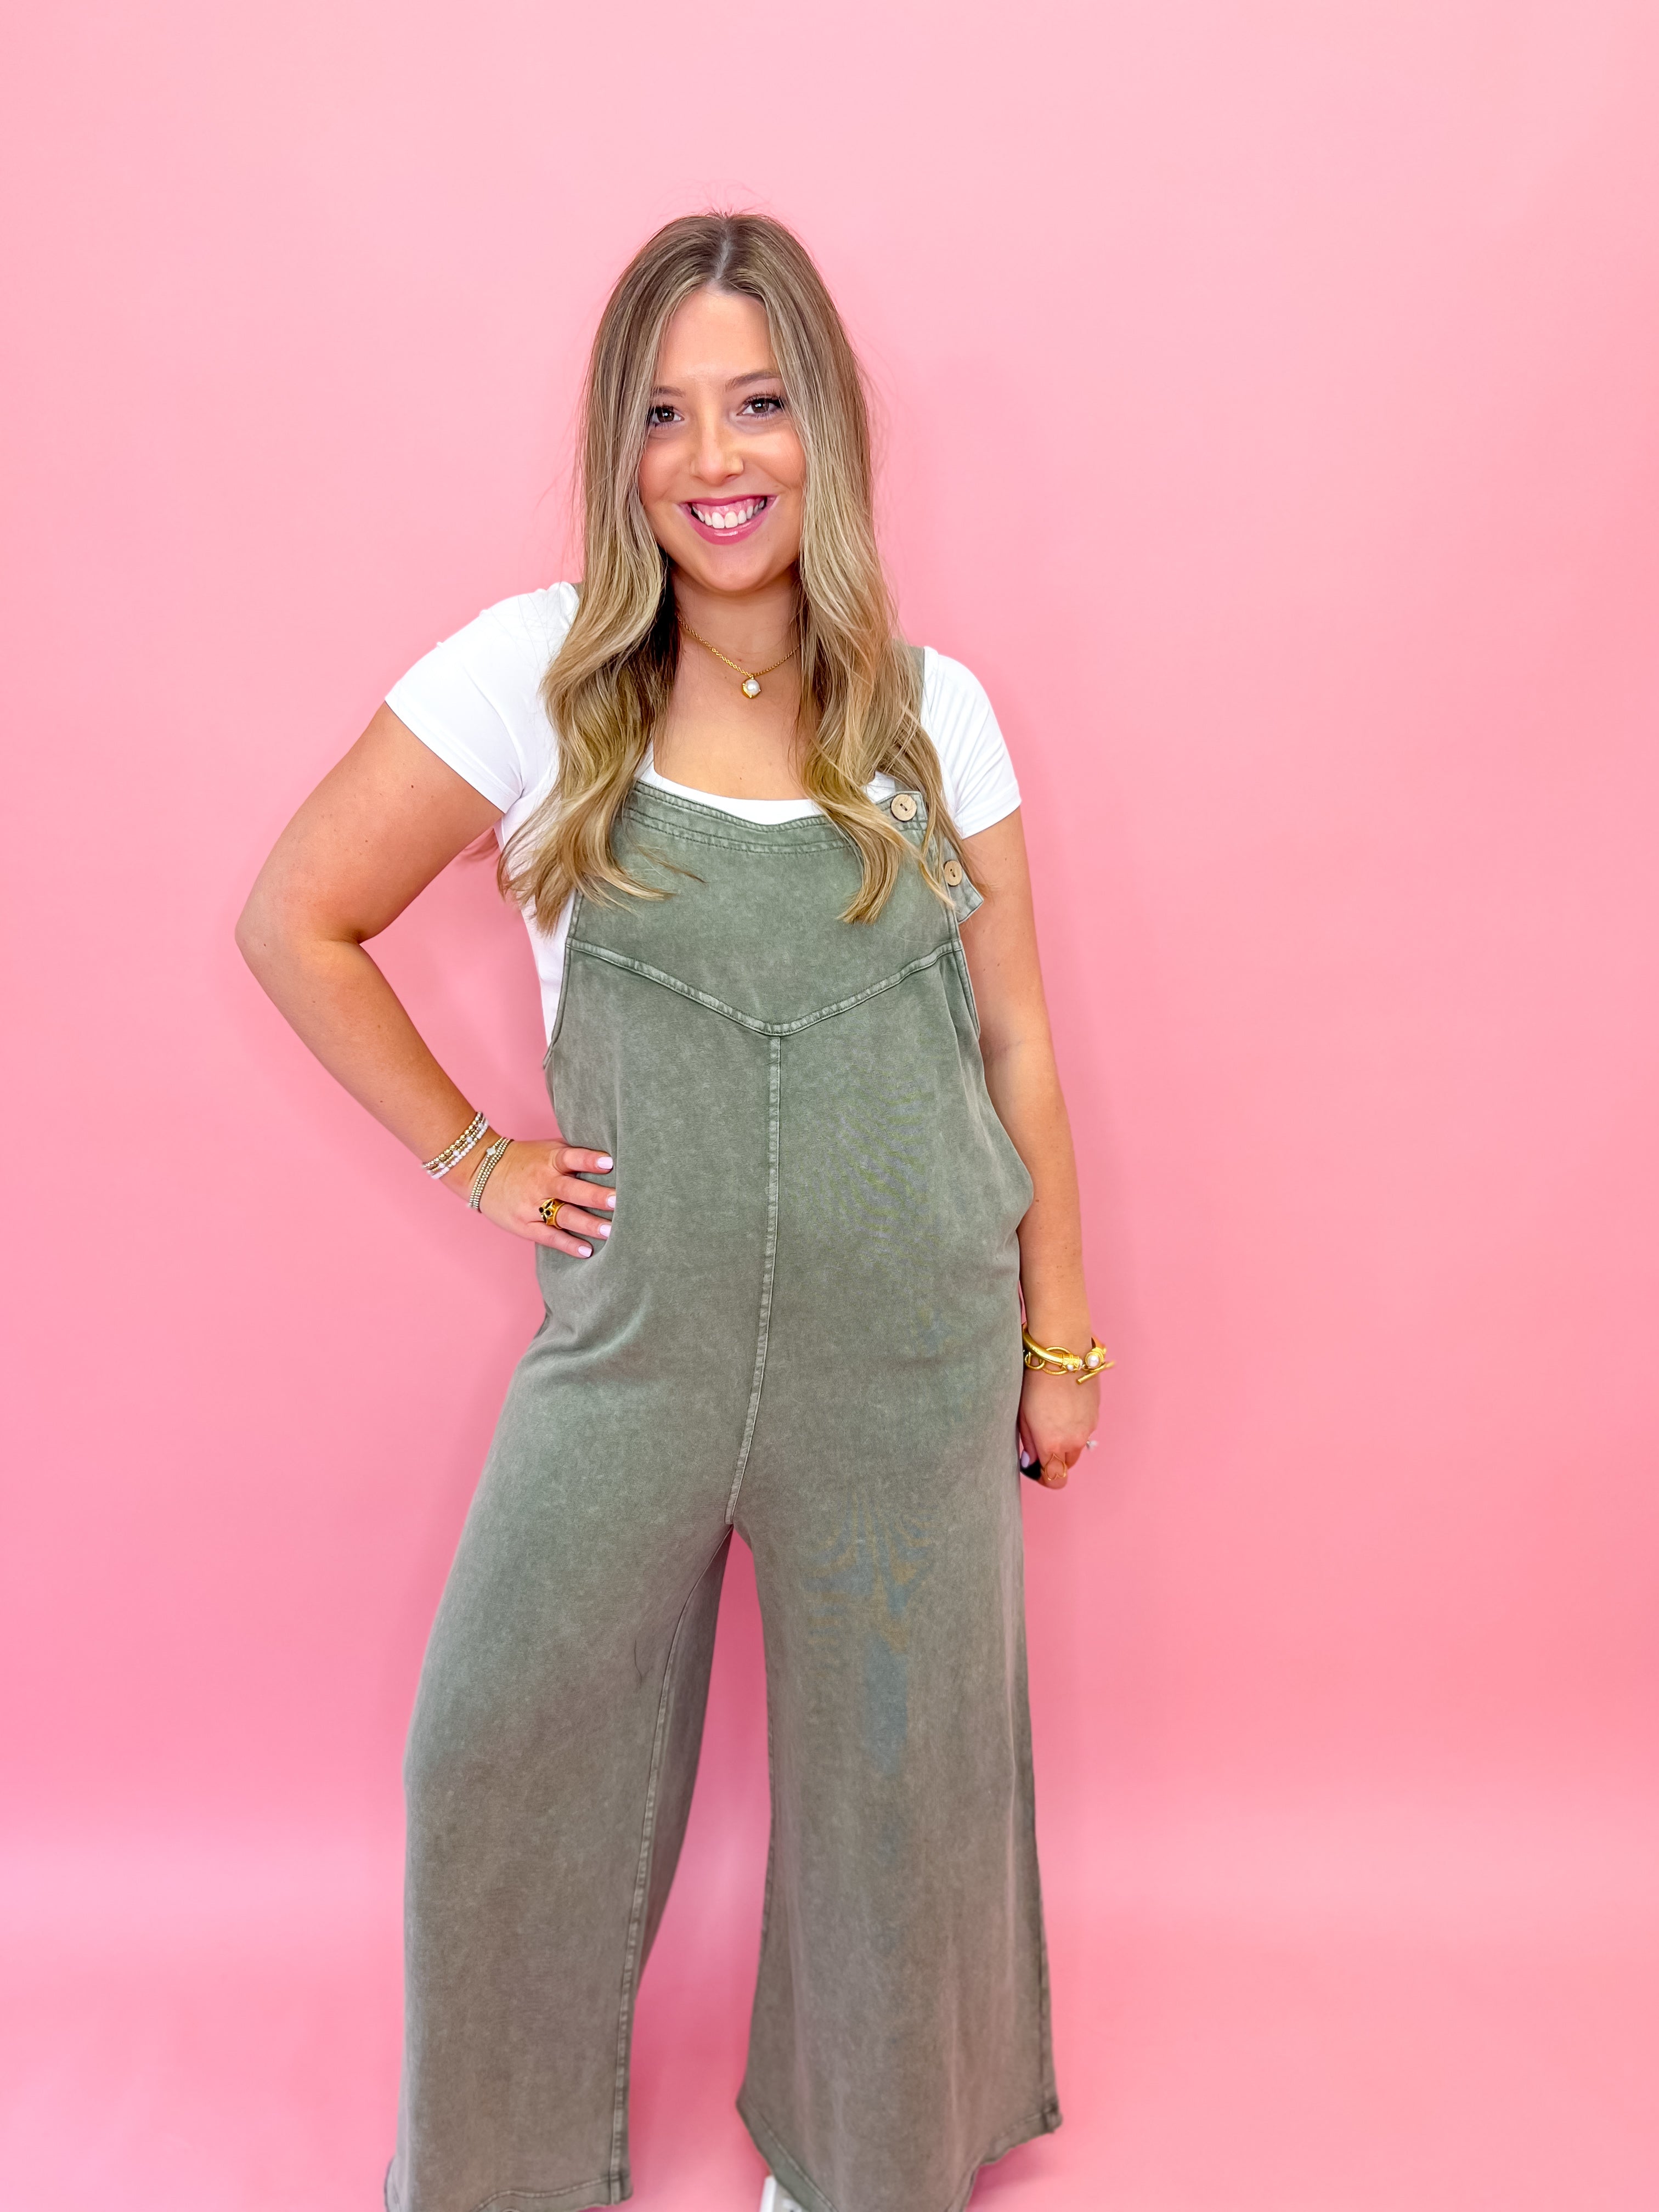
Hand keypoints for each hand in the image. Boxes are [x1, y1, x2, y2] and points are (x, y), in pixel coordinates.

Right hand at [443, 1135, 614, 1253]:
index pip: (572, 1157)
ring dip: (588, 1224)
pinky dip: (568, 1244)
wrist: (481, 1171)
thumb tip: (612, 1157)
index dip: (590, 1160)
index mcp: (550, 1160)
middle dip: (595, 1196)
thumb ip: (574, 1153)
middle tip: (617, 1201)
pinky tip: (587, 1251)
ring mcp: (532, 1205)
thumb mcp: (547, 1149)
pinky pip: (549, 1236)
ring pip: (563, 1215)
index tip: (609, 1162)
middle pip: (571, 1190)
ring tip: (610, 1231)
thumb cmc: (525, 1159)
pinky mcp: (525, 1225)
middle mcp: (542, 1182)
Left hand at [1017, 1367, 1098, 1489]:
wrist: (1061, 1355)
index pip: (1055, 1480)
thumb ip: (1029, 1443)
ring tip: (1051, 1417)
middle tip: (1040, 1439)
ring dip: (1066, 1441)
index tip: (1035, 1467)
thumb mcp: (1023, 1416)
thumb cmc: (1035, 1382)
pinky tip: (1064, 1405)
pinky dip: (1075, 1425)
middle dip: (1054, 1458)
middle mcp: (1074, 1441)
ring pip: (1077, 1446)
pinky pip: (1085, 1429)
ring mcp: (1088, 1427)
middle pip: (1066, 1464)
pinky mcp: (1095, 1413)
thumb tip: (1031, 1459)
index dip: (1044, 1477)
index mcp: (1053, 1445)